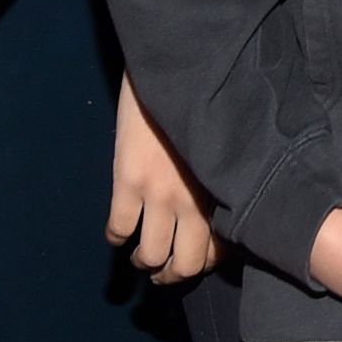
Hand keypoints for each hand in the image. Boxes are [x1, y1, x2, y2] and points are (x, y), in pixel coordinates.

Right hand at [106, 78, 216, 282]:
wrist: (177, 67)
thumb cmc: (208, 102)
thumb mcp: (225, 148)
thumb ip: (223, 181)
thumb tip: (223, 210)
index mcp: (223, 192)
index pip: (219, 252)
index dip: (206, 262)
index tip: (198, 257)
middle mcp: (194, 201)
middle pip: (186, 265)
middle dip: (174, 275)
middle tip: (165, 270)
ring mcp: (159, 193)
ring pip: (150, 255)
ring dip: (144, 261)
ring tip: (142, 256)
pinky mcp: (128, 180)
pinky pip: (118, 228)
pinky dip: (116, 237)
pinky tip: (119, 230)